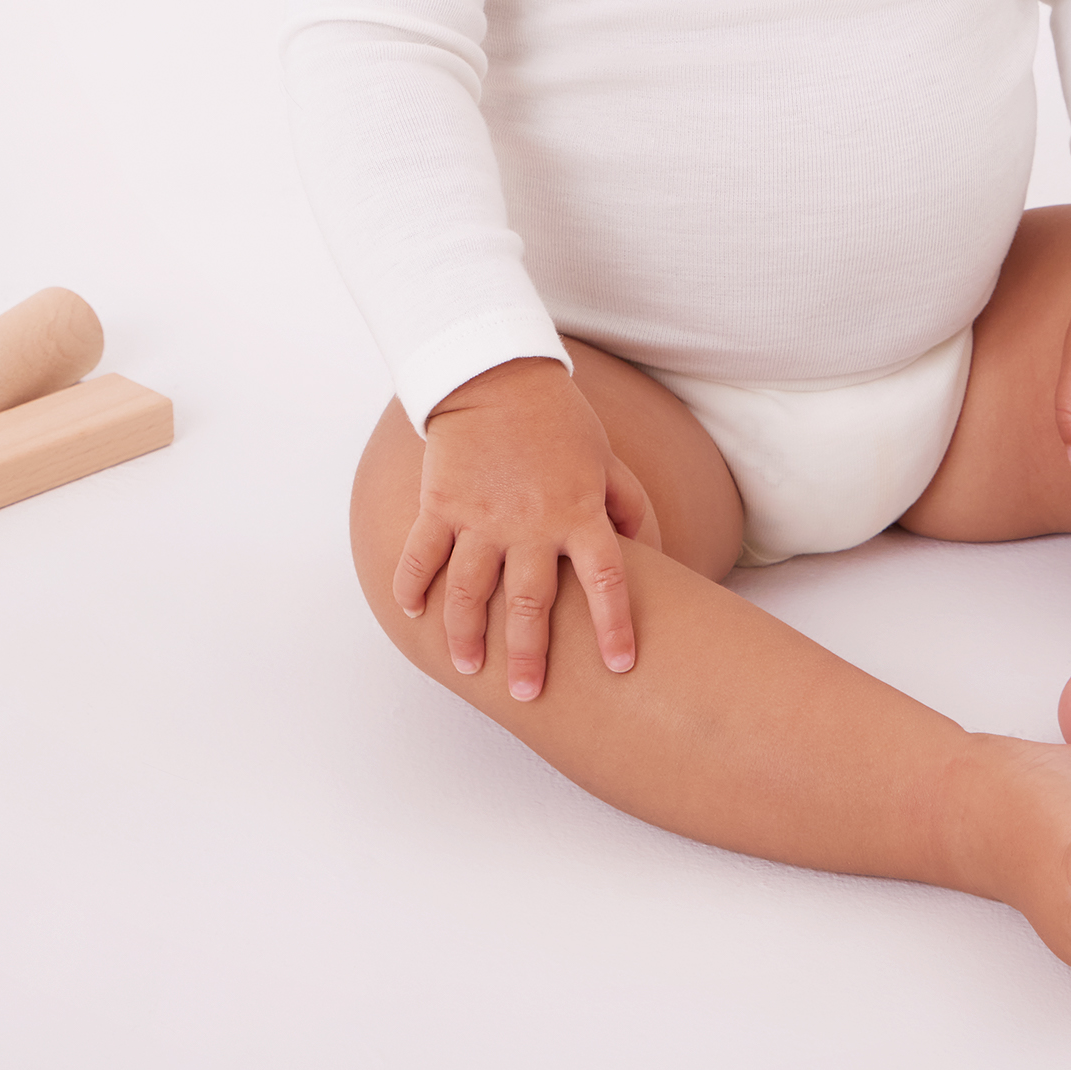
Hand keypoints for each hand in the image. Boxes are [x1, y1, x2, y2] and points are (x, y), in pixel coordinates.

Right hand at [394, 357, 656, 701]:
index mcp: (579, 512)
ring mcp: (481, 515)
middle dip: (529, 655)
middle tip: (529, 695)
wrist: (497, 375)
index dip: (615, 625)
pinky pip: (422, 554)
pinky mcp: (441, 503)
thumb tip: (657, 556)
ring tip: (469, 668)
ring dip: (466, 635)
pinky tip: (414, 615)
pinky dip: (413, 587)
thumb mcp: (608, 461)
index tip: (620, 666)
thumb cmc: (560, 420)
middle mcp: (530, 522)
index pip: (606, 580)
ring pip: (470, 591)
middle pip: (531, 602)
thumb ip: (631, 509)